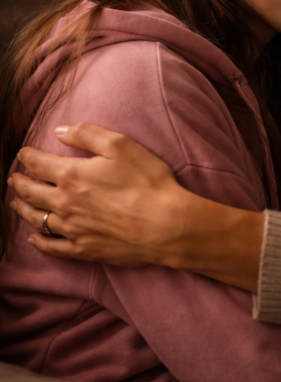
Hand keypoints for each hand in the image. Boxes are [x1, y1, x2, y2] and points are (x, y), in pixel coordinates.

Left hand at [9, 122, 264, 289]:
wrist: (165, 225)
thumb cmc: (147, 182)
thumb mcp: (120, 145)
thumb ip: (86, 134)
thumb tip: (59, 131)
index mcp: (70, 175)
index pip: (36, 163)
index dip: (26, 156)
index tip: (22, 153)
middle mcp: (64, 203)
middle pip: (30, 192)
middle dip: (18, 182)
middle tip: (13, 177)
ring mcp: (72, 229)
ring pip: (36, 219)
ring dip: (22, 209)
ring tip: (16, 203)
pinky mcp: (83, 250)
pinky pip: (51, 247)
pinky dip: (38, 241)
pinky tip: (33, 237)